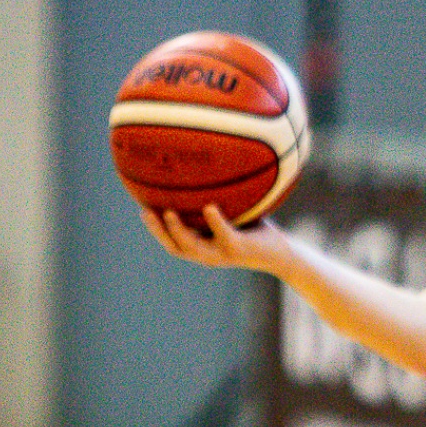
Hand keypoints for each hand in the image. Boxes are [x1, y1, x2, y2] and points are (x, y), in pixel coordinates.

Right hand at [138, 204, 291, 274]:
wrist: (283, 253)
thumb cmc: (256, 230)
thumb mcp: (234, 214)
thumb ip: (218, 201)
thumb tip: (206, 171)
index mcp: (204, 247)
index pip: (173, 242)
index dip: (155, 230)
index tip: (142, 209)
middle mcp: (209, 254)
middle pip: (176, 247)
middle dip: (158, 231)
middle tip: (145, 211)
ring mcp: (223, 254)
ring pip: (193, 247)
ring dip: (178, 230)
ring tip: (167, 212)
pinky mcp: (240, 249)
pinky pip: (224, 235)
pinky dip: (215, 221)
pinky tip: (209, 206)